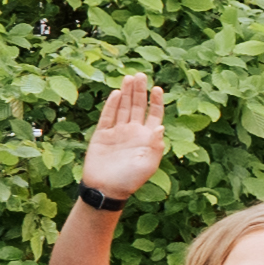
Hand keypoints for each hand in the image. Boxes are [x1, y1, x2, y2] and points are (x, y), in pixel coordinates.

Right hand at [76, 76, 169, 203]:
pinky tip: (117, 93)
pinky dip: (112, 105)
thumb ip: (155, 146)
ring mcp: (117, 132)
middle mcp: (133, 132)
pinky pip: (108, 116)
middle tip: (141, 75)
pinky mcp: (102, 135)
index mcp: (147, 138)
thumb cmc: (130, 180)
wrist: (105, 189)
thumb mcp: (147, 165)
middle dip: (139, 91)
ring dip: (126, 93)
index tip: (157, 88)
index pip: (154, 115)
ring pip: (123, 108)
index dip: (156, 102)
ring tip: (130, 77)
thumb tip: (161, 126)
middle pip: (138, 107)